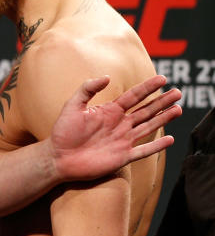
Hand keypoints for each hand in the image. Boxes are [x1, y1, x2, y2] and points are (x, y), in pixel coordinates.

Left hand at [49, 75, 180, 180]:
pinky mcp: (122, 156)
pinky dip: (156, 146)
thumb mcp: (72, 106)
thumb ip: (87, 89)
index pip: (133, 96)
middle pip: (146, 110)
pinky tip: (170, 140)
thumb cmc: (62, 132)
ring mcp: (122, 140)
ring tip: (178, 109)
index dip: (148, 87)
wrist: (58, 158)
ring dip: (163, 119)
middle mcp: (119, 124)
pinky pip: (143, 151)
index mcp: (109, 111)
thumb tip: (106, 77)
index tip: (162, 79)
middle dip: (162, 101)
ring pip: (148, 127)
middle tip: (178, 92)